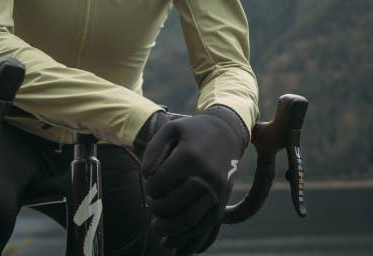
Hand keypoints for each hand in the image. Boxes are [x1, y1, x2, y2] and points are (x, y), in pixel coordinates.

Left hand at [140, 106, 248, 254]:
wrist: (226, 134)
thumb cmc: (193, 131)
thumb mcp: (171, 128)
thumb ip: (154, 148)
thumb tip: (146, 173)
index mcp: (190, 156)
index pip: (162, 182)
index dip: (151, 188)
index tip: (149, 186)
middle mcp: (206, 175)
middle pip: (176, 204)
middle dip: (158, 209)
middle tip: (151, 206)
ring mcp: (217, 191)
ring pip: (192, 221)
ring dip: (172, 230)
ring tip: (158, 229)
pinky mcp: (223, 202)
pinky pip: (208, 228)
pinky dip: (191, 240)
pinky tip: (176, 245)